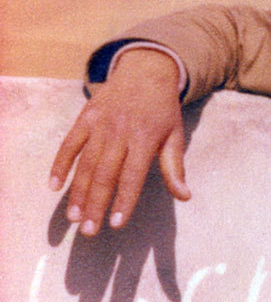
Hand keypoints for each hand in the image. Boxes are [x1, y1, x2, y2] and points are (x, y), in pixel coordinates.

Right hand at [49, 48, 189, 233]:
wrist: (146, 71)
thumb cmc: (162, 110)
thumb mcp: (175, 135)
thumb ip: (175, 168)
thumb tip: (185, 196)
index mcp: (145, 139)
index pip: (132, 176)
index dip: (124, 201)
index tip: (115, 224)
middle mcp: (120, 132)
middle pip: (104, 174)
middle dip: (95, 204)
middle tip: (88, 231)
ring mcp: (100, 124)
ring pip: (85, 163)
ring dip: (77, 191)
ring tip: (74, 217)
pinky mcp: (86, 118)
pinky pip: (69, 144)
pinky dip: (60, 164)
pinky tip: (54, 185)